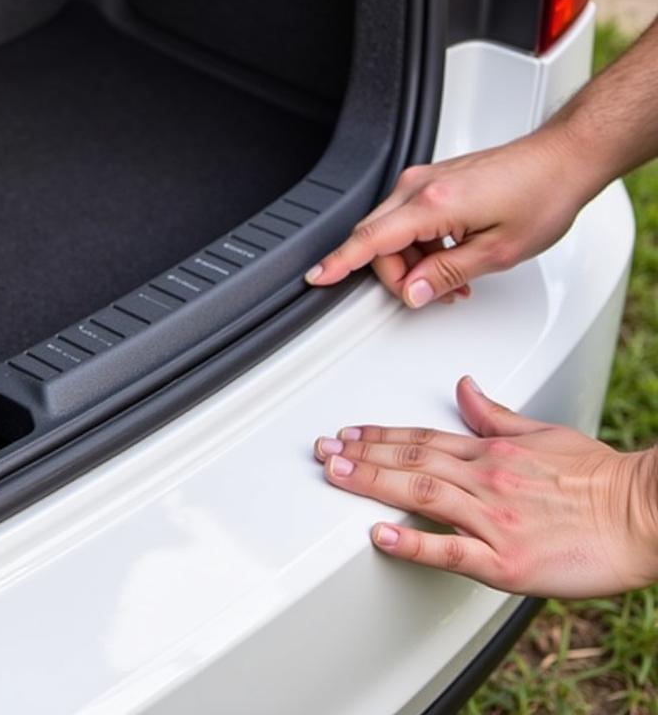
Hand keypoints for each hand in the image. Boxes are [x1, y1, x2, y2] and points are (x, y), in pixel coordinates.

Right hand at [305, 127, 591, 307]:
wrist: (562, 159)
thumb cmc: (542, 195)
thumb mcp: (499, 251)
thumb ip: (448, 274)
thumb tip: (414, 292)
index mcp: (433, 204)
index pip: (371, 240)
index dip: (339, 262)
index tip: (317, 276)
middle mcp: (420, 186)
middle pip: (377, 240)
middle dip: (397, 275)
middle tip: (433, 295)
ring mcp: (425, 179)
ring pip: (392, 231)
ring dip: (412, 262)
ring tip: (454, 280)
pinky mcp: (433, 180)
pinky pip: (408, 219)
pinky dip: (420, 244)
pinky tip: (450, 257)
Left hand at [313, 377, 657, 597]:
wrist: (646, 514)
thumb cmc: (600, 477)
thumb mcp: (543, 432)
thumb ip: (495, 413)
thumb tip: (464, 386)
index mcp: (493, 451)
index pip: (421, 437)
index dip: (379, 435)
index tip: (346, 433)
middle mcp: (487, 479)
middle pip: (412, 459)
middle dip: (361, 454)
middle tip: (323, 450)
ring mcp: (496, 519)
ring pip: (423, 492)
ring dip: (373, 482)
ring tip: (336, 474)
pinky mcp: (510, 562)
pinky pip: (453, 550)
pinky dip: (413, 543)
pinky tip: (381, 536)